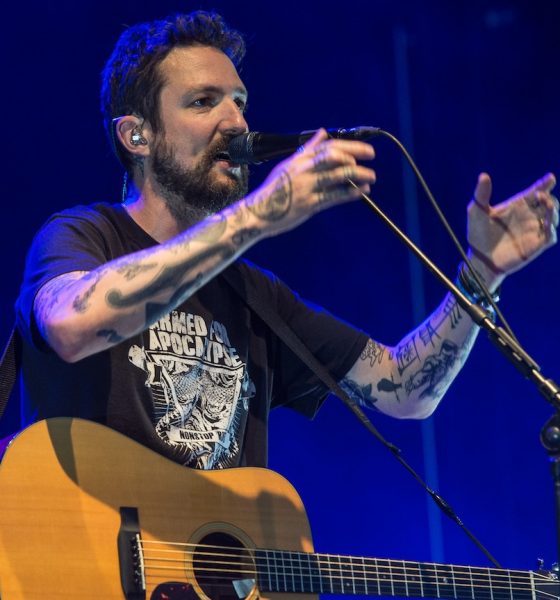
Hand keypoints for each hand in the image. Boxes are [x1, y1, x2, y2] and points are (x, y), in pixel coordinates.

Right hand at [244, 129, 375, 236]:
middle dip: (355, 153)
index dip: (349, 145)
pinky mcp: (308, 204)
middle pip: (334, 155)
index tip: (365, 149)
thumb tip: (322, 132)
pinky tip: (362, 191)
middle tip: (370, 156)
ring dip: (358, 174)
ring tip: (371, 176)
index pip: (328, 145)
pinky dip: (350, 192)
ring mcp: (306, 186)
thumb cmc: (274, 190)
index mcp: (299, 159)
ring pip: (337, 174)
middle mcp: (303, 169)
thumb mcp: (288, 165)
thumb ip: (307, 149)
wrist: (257, 213)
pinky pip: (333, 196)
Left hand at [467, 172, 558, 285]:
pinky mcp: (535, 246)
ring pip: (553, 217)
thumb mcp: (476, 211)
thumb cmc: (476, 234)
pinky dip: (551, 230)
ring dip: (553, 211)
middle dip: (549, 198)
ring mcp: (533, 231)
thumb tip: (483, 175)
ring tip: (547, 206)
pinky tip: (546, 224)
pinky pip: (550, 237)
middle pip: (548, 202)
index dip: (544, 184)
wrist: (478, 257)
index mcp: (517, 205)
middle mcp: (528, 216)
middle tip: (540, 196)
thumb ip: (481, 194)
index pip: (536, 192)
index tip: (550, 178)